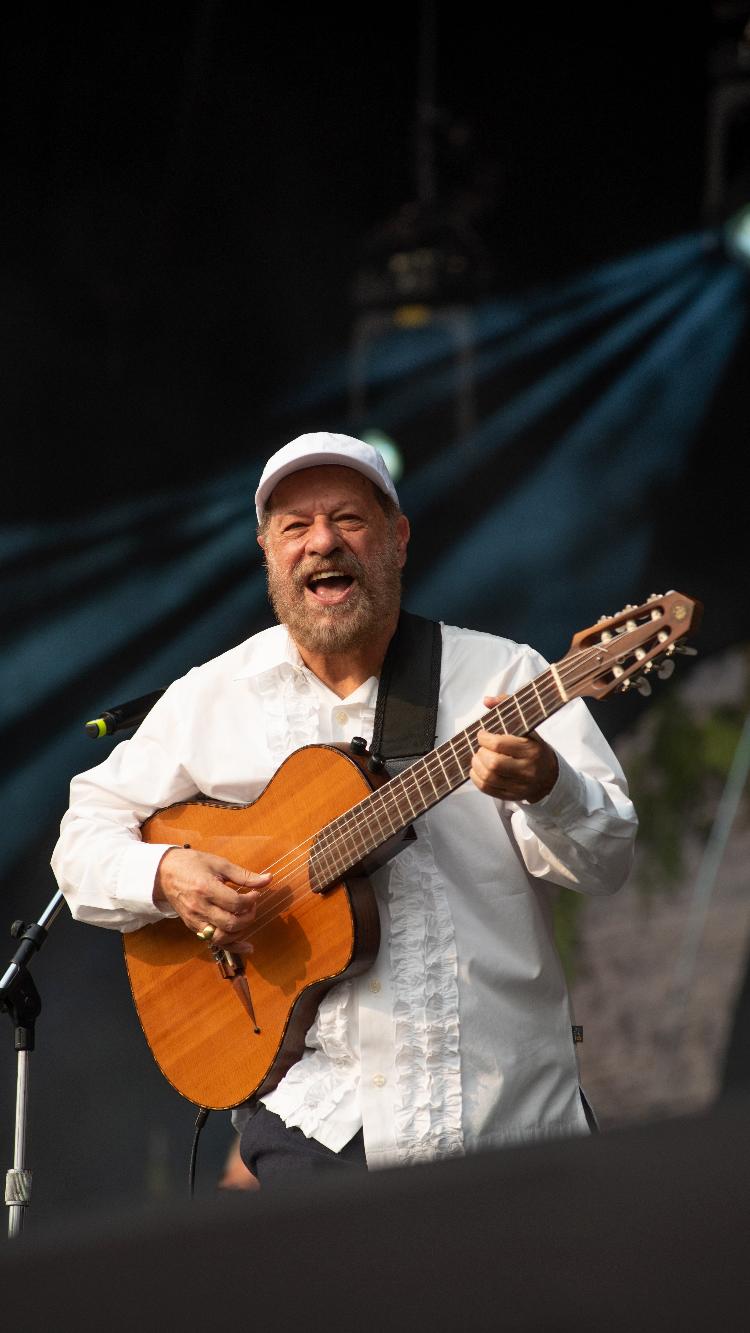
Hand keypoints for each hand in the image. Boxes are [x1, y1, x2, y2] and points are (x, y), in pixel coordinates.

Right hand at [153, 847, 271, 950]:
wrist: (164, 873)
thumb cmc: (192, 864)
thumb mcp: (219, 864)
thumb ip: (244, 875)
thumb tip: (268, 879)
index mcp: (206, 889)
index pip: (236, 903)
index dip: (252, 900)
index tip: (256, 893)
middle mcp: (199, 908)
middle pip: (231, 923)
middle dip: (249, 916)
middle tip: (252, 906)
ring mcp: (195, 920)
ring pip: (223, 937)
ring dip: (241, 931)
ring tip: (246, 918)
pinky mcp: (193, 927)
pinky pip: (214, 942)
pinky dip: (232, 945)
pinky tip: (247, 946)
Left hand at [470, 694, 558, 803]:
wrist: (549, 776)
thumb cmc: (534, 747)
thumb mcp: (527, 726)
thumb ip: (507, 707)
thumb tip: (487, 700)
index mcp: (532, 750)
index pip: (499, 744)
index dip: (484, 738)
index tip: (482, 734)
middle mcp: (527, 770)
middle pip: (493, 763)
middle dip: (480, 753)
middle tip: (481, 748)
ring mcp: (520, 785)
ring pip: (488, 778)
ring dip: (476, 765)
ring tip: (478, 757)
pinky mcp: (512, 796)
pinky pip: (487, 789)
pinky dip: (477, 778)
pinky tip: (478, 770)